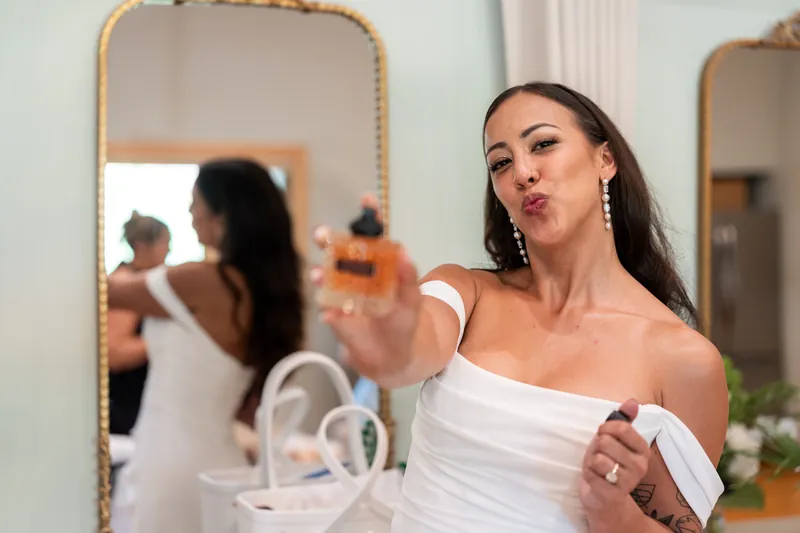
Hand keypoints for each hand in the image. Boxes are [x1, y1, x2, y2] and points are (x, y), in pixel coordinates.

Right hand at [310, 194, 421, 382]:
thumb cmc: (402, 320)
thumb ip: (408, 278)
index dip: (369, 216)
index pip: (371, 235)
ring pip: (326, 277)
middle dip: (328, 239)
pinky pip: (328, 310)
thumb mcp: (411, 299)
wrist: (393, 354)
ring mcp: (341, 292)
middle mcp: (354, 273)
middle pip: (338, 249)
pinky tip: (332, 315)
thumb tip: (404, 252)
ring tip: (320, 275)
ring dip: (321, 274)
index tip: (367, 198)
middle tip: (324, 235)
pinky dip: (329, 311)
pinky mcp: (334, 315)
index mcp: (376, 264)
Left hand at [579, 399, 650, 519]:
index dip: (605, 428)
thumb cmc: (607, 462)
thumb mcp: (613, 438)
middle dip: (596, 447)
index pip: (622, 427)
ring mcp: (629, 482)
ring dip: (591, 462)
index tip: (602, 433)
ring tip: (597, 469)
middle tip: (600, 456)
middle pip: (606, 442)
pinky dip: (588, 474)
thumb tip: (633, 401)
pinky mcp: (614, 494)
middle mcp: (640, 466)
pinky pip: (591, 474)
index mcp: (642, 450)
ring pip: (598, 458)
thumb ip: (623, 419)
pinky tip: (595, 479)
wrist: (602, 497)